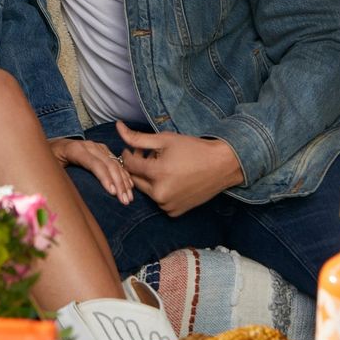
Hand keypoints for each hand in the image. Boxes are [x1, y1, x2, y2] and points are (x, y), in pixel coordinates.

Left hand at [49, 136, 133, 204]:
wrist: (50, 146)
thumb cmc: (48, 160)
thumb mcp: (50, 168)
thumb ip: (57, 178)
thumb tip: (66, 196)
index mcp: (74, 150)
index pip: (94, 164)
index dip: (105, 178)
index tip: (113, 193)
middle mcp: (87, 145)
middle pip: (108, 163)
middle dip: (118, 183)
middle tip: (124, 200)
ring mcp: (95, 146)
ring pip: (114, 163)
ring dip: (123, 180)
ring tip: (128, 197)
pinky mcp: (100, 150)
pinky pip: (115, 161)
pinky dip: (123, 173)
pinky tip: (129, 185)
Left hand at [117, 121, 243, 215]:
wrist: (221, 165)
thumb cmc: (193, 149)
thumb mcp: (164, 139)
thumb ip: (138, 138)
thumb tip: (118, 127)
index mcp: (157, 174)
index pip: (129, 165)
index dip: (128, 154)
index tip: (133, 148)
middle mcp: (160, 194)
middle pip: (135, 179)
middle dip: (137, 166)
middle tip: (146, 154)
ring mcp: (167, 206)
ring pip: (146, 190)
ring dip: (147, 178)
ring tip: (159, 164)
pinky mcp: (174, 212)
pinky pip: (158, 200)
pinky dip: (159, 189)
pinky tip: (169, 177)